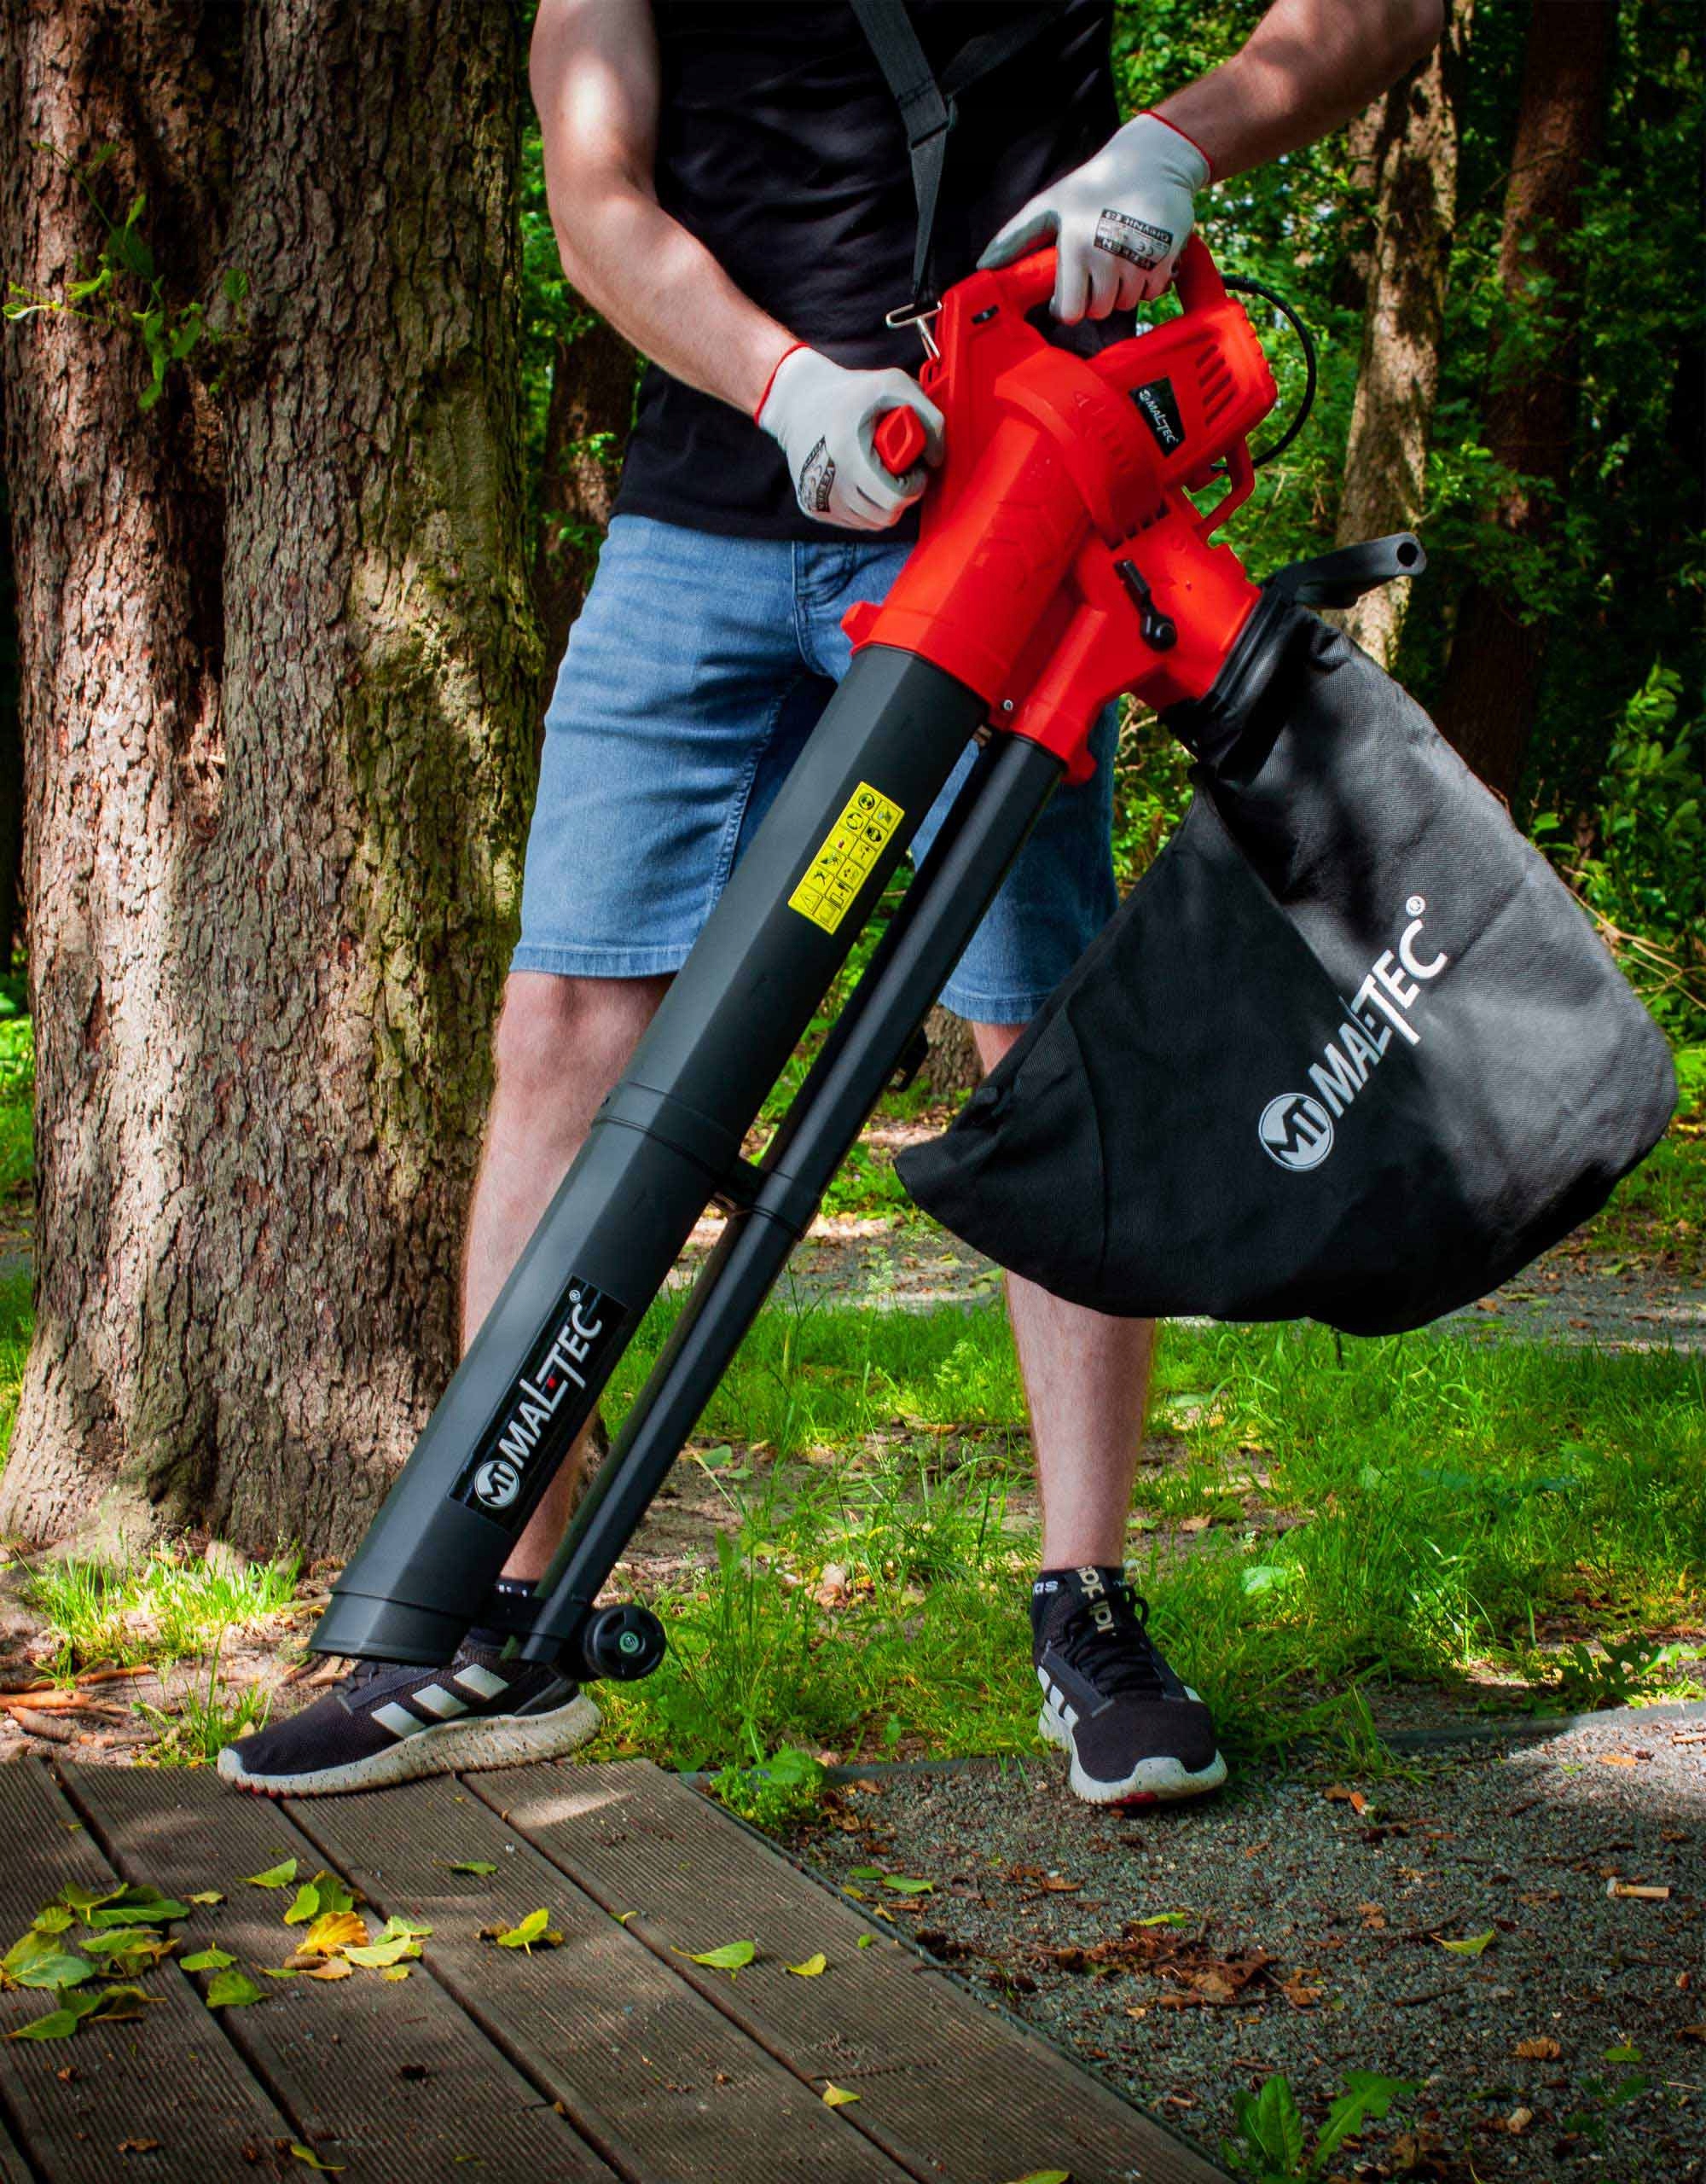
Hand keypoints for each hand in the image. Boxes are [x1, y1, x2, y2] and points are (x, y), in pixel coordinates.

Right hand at [757, 347, 944, 532]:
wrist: (796, 401)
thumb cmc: (850, 391)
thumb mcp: (893, 384)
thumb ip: (928, 414)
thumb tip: (936, 458)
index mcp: (848, 455)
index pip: (893, 499)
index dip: (913, 488)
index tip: (915, 470)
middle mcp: (829, 483)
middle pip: (884, 517)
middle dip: (901, 497)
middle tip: (902, 474)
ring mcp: (817, 498)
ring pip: (869, 523)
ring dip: (883, 505)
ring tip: (883, 476)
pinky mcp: (810, 506)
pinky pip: (851, 521)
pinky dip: (863, 508)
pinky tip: (863, 483)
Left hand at [978, 112, 1210, 324]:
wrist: (1153, 161)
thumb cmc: (1094, 184)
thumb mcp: (1051, 203)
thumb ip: (1016, 236)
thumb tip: (983, 265)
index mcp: (1076, 247)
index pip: (1069, 312)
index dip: (1067, 306)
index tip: (1070, 292)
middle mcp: (1108, 257)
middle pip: (1099, 312)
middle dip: (1094, 299)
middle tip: (1095, 272)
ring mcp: (1140, 260)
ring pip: (1126, 304)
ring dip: (1120, 291)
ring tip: (1118, 260)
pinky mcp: (1167, 258)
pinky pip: (1153, 293)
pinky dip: (1146, 282)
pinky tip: (1140, 256)